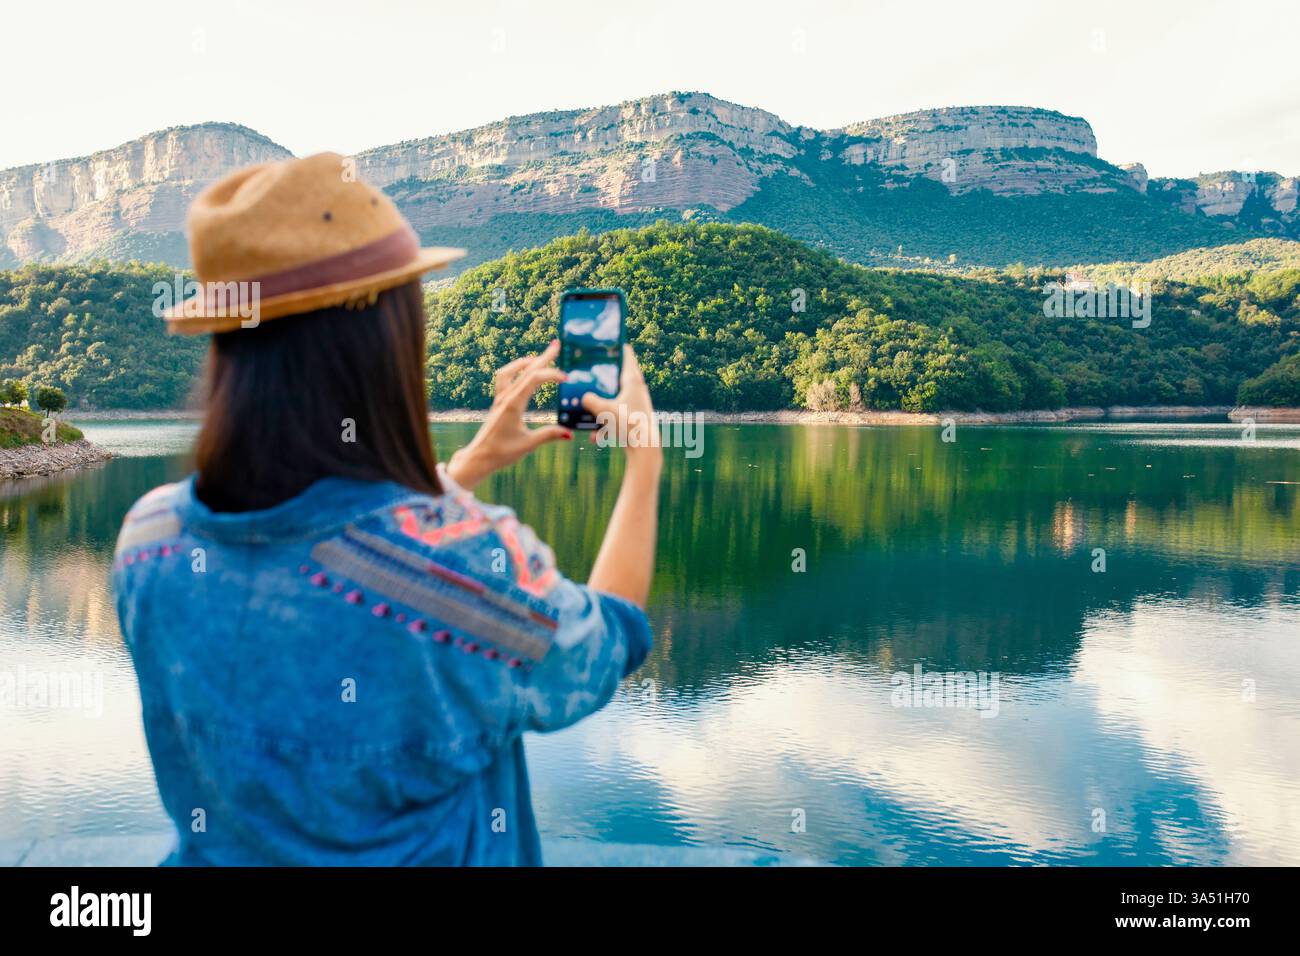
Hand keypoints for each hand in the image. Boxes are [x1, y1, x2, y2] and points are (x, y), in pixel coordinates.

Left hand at [445, 341, 570, 490]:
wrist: (479, 457)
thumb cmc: (501, 452)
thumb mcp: (528, 444)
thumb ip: (549, 435)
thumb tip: (569, 433)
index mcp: (513, 404)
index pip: (533, 379)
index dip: (551, 374)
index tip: (565, 378)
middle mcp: (505, 397)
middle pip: (525, 370)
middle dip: (542, 357)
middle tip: (556, 345)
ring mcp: (500, 398)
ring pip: (511, 371)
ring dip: (525, 362)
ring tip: (538, 357)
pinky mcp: (498, 403)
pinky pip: (504, 379)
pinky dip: (515, 370)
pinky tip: (522, 373)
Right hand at [581, 346, 661, 468]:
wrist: (646, 449)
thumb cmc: (629, 424)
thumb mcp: (604, 410)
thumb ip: (590, 401)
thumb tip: (583, 397)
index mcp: (633, 380)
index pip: (626, 355)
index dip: (616, 347)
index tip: (606, 341)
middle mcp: (637, 390)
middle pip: (619, 376)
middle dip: (604, 376)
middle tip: (590, 372)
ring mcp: (637, 404)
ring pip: (616, 398)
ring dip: (602, 405)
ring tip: (588, 411)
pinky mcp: (635, 418)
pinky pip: (617, 417)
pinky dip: (606, 424)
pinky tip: (596, 438)